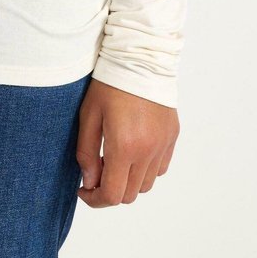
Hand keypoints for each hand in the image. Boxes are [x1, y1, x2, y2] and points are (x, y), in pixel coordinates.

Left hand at [75, 78, 178, 205]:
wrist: (140, 58)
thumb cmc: (109, 83)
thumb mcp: (89, 115)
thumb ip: (87, 153)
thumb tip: (89, 181)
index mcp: (125, 147)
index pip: (113, 195)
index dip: (95, 200)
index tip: (84, 189)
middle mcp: (148, 151)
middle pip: (130, 194)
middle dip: (111, 190)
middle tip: (97, 169)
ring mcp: (163, 145)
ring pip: (146, 184)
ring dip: (129, 180)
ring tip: (115, 157)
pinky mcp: (172, 137)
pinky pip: (160, 168)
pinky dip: (145, 169)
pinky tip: (133, 150)